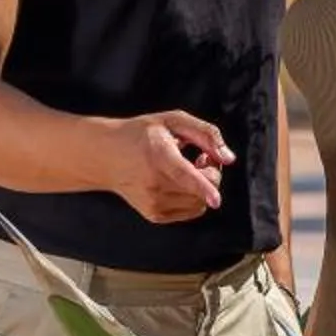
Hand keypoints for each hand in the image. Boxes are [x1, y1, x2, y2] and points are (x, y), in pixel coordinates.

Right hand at [113, 110, 229, 222]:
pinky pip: (190, 211)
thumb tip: (228, 158)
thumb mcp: (173, 120)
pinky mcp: (154, 215)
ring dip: (203, 188)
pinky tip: (180, 182)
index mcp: (158, 156)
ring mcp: (153, 203)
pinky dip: (193, 198)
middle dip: (212, 175)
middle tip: (200, 158)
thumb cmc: (143, 134)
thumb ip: (206, 134)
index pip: (184, 175)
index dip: (203, 187)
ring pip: (199, 203)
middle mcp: (154, 183)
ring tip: (188, 169)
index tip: (215, 199)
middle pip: (201, 190)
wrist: (107, 156)